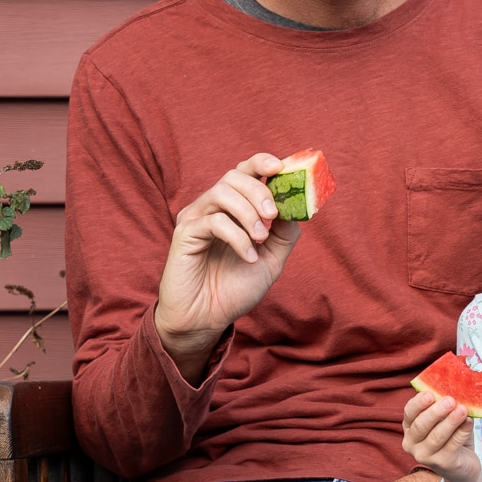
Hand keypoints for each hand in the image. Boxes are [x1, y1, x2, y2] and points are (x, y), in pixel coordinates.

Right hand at [155, 153, 301, 380]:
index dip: (262, 163)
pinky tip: (248, 257)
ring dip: (249, 214)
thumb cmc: (234, 289)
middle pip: (234, 176)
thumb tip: (297, 209)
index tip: (282, 168)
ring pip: (222, 192)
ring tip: (260, 240)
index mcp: (232, 209)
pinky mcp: (183, 234)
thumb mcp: (271, 260)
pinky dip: (237, 237)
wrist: (207, 319)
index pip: (245, 171)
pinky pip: (213, 221)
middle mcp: (212, 207)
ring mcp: (196, 218)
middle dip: (260, 191)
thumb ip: (284, 234)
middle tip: (272, 215)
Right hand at [403, 393, 481, 481]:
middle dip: (435, 412)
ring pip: (437, 436)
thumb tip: (454, 389)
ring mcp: (425, 456)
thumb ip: (445, 407)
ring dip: (451, 421)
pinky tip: (470, 421)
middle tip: (450, 400)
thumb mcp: (445, 420)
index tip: (430, 393)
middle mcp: (412, 443)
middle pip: (420, 425)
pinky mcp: (442, 464)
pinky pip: (453, 445)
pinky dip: (462, 431)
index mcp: (409, 428)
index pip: (409, 413)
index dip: (418, 403)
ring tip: (463, 409)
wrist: (463, 466)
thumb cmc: (452, 437)